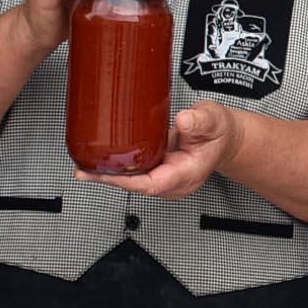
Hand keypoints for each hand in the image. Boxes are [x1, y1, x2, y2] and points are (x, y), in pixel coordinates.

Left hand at [81, 101, 243, 198]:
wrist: (223, 139)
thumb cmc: (219, 133)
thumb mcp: (214, 120)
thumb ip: (200, 120)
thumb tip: (184, 120)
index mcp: (188, 174)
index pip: (153, 184)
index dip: (127, 181)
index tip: (105, 174)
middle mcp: (175, 182)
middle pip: (138, 186)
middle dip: (110, 180)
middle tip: (83, 170)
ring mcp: (166, 179)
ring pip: (134, 182)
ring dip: (109, 176)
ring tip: (84, 166)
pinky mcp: (159, 172)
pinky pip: (136, 174)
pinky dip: (117, 170)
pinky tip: (101, 162)